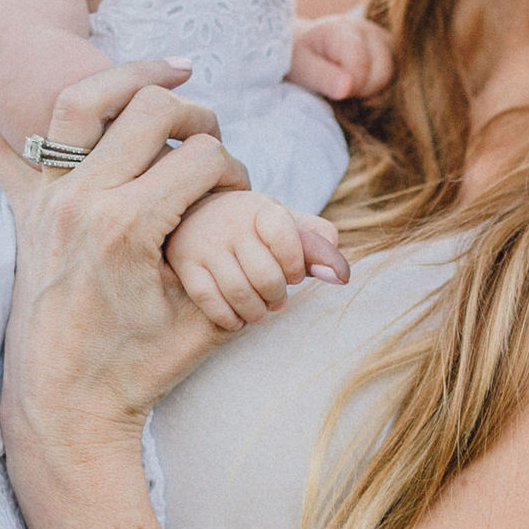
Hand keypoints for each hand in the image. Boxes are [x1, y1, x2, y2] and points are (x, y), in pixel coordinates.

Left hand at [0, 64, 253, 482]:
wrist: (62, 408)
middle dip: (196, 114)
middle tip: (210, 139)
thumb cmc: (138, 370)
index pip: (203, 156)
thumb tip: (333, 256)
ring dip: (125, 78)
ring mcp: (47, 201)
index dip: (235, 171)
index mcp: (130, 228)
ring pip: (80, 100)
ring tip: (164, 74)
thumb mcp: (210, 323)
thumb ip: (266, 278)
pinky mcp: (24, 212)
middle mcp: (83, 201)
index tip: (239, 196)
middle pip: (151, 108)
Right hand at [165, 190, 349, 332]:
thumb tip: (342, 277)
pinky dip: (228, 318)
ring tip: (260, 312)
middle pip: (266, 276)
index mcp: (262, 209)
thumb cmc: (252, 225)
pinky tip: (236, 318)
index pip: (288, 239)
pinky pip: (210, 301)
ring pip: (239, 293)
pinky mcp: (186, 265)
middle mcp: (231, 223)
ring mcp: (206, 244)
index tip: (294, 275)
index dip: (296, 266)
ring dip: (256, 312)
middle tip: (277, 299)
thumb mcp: (286, 223)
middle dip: (277, 296)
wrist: (195, 213)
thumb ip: (318, 245)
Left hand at [288, 10, 394, 103]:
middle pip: (384, 71)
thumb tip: (346, 88)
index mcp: (342, 29)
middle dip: (363, 90)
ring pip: (395, 75)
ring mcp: (385, 39)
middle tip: (341, 89)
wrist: (308, 46)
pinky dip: (383, 88)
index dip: (351, 86)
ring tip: (350, 85)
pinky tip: (363, 85)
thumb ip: (322, 77)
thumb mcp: (301, 68)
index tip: (335, 92)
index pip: (361, 63)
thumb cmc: (301, 59)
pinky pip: (399, 77)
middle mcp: (369, 30)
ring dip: (374, 89)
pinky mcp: (394, 51)